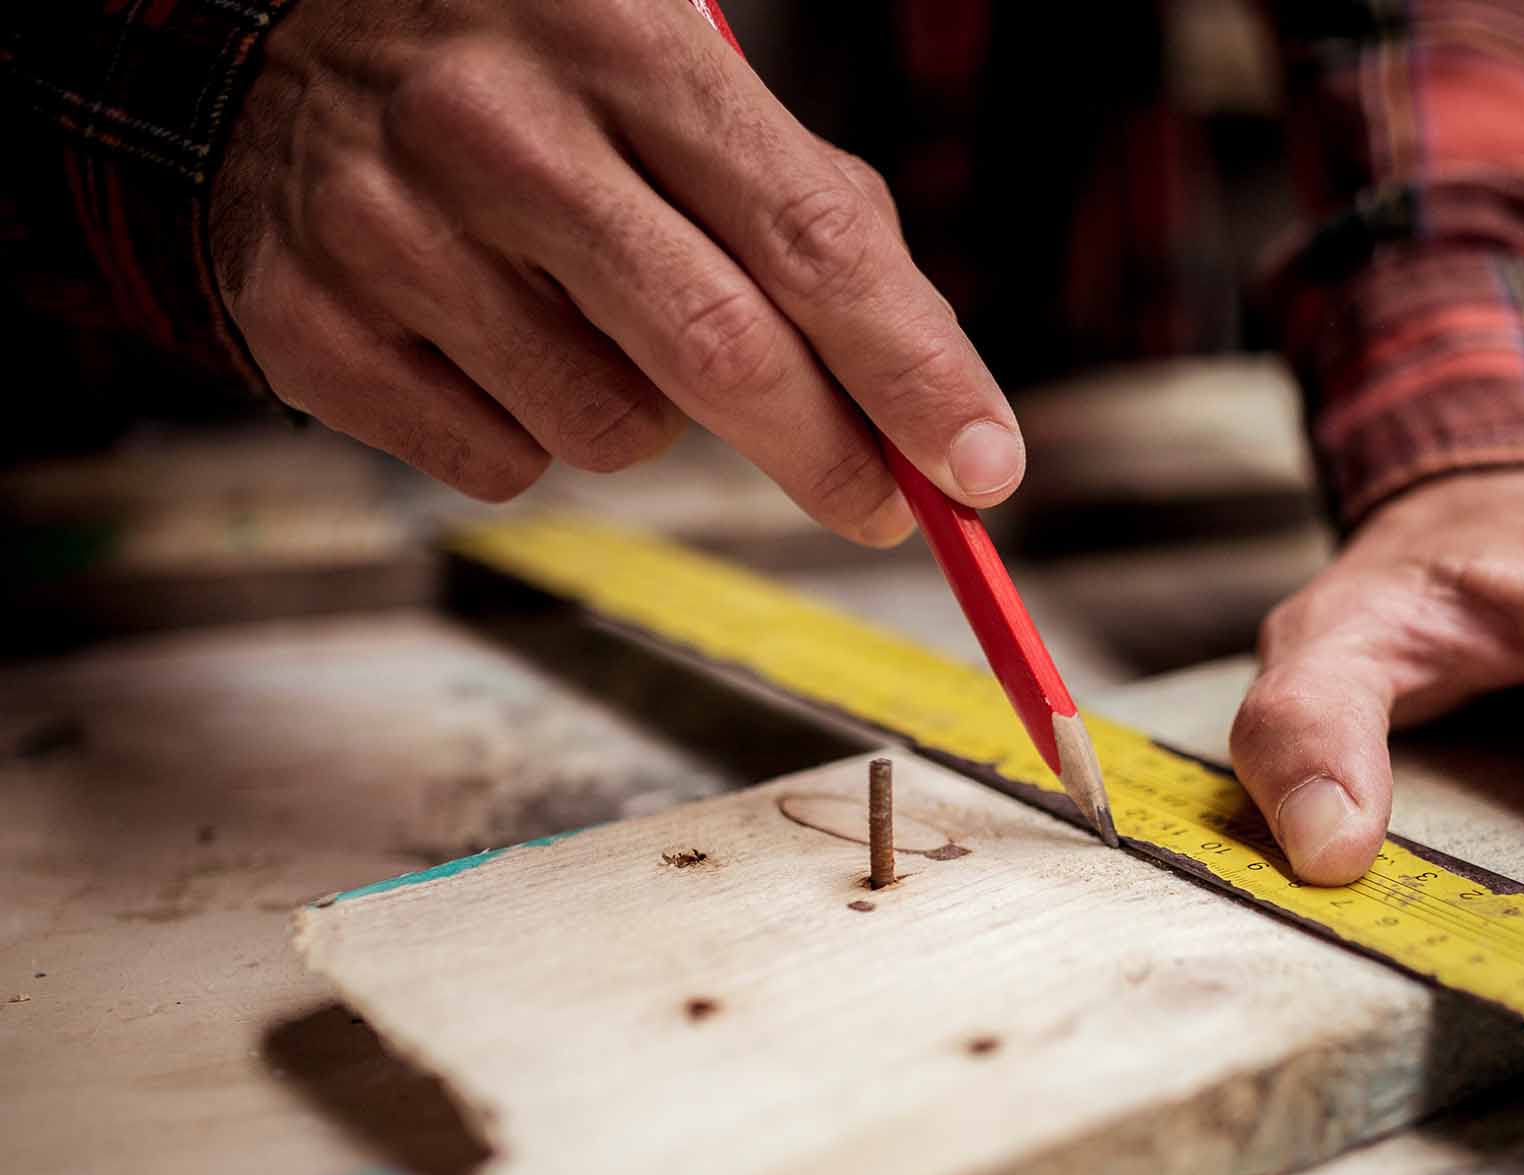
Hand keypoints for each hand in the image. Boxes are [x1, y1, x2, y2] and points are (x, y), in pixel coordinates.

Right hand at [210, 0, 1022, 538]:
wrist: (260, 37)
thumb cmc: (524, 68)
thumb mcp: (669, 71)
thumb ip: (807, 210)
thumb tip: (928, 393)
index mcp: (620, 43)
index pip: (809, 240)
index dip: (912, 373)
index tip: (986, 468)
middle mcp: (496, 130)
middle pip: (722, 355)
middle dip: (831, 455)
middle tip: (883, 502)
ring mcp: (388, 232)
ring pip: (613, 434)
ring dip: (650, 418)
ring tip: (591, 320)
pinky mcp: (311, 327)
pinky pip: (502, 467)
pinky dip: (531, 435)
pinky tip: (489, 338)